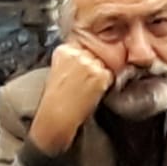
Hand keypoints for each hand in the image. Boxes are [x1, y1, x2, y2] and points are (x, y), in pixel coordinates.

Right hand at [28, 40, 114, 154]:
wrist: (57, 116)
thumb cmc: (56, 100)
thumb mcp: (57, 72)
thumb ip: (71, 61)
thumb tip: (85, 59)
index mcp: (63, 51)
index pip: (82, 48)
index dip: (83, 62)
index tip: (79, 73)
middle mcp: (76, 54)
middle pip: (95, 55)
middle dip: (92, 68)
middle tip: (83, 84)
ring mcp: (89, 64)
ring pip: (104, 66)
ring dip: (100, 77)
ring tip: (86, 90)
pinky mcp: (100, 76)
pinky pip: (110, 76)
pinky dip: (105, 86)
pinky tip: (92, 94)